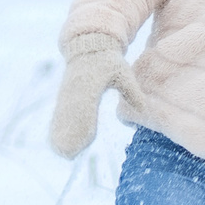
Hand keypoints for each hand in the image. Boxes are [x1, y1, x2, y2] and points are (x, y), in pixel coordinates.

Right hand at [49, 33, 129, 157]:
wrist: (88, 50)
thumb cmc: (109, 62)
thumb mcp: (123, 73)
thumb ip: (131, 91)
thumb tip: (144, 109)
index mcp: (91, 85)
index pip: (86, 106)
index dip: (85, 123)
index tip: (88, 138)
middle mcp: (76, 92)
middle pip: (70, 117)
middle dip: (71, 136)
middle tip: (72, 154)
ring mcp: (68, 97)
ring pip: (62, 120)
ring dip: (63, 137)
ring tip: (66, 155)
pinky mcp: (64, 101)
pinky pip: (60, 119)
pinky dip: (60, 132)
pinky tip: (61, 147)